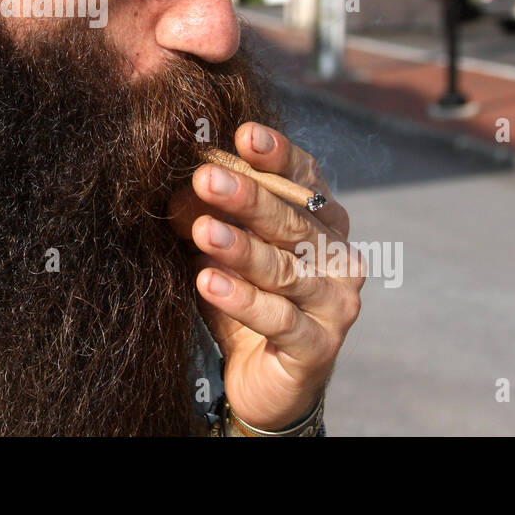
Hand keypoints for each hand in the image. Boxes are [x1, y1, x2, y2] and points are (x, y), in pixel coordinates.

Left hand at [168, 122, 364, 430]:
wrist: (265, 381)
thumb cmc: (247, 300)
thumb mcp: (222, 254)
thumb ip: (207, 219)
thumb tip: (175, 189)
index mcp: (322, 223)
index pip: (304, 180)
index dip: (278, 156)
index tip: (244, 133)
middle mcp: (338, 258)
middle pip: (291, 222)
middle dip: (248, 197)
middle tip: (206, 178)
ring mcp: (334, 304)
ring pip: (284, 269)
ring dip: (241, 248)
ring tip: (203, 231)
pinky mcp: (318, 347)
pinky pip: (279, 318)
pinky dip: (242, 299)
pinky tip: (208, 282)